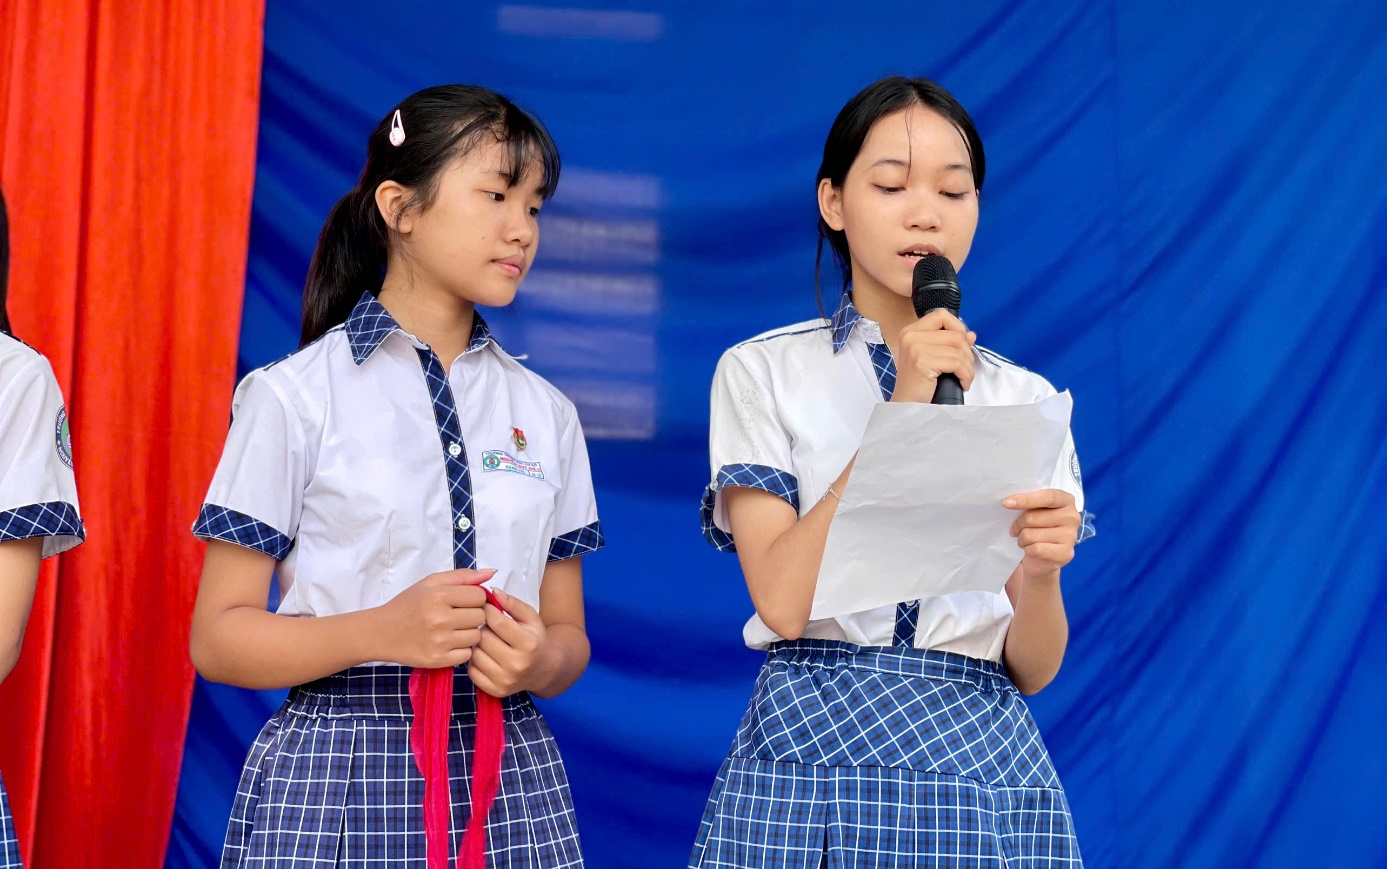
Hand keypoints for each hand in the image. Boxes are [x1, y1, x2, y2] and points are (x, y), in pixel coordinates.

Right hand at [374, 568, 492, 667]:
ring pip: (477, 636)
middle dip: (473, 615)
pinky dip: (462, 650)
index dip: (474, 598)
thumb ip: (462, 576)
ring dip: (469, 633)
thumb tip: (491, 573)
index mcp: (438, 596)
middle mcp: (440, 619)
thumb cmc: (408, 604)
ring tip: (453, 630)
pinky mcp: (438, 660)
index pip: (480, 597)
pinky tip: (449, 643)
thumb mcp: (431, 583)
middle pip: (481, 616)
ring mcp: (439, 642)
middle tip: (457, 616)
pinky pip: (467, 654)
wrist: (382, 632)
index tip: (463, 601)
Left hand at [468, 589, 549, 697]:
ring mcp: (505, 680)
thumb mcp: (531, 618)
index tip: (487, 607)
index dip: (488, 611)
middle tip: (489, 627)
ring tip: (488, 641)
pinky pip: (471, 670)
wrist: (544, 669)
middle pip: (483, 638)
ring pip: (475, 653)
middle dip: (484, 628)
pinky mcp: (495, 691)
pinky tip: (485, 656)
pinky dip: (475, 661)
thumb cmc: (535, 639)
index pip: (497, 622)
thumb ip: (513, 603)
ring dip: (478, 644)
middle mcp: (517, 665)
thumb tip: (493, 592)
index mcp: (528, 644)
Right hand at [889, 309, 976, 403]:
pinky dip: (966, 375)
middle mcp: (911, 335)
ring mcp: (915, 347)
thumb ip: (950, 343)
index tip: (963, 345)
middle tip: (965, 368)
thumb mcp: (933, 359)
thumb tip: (971, 335)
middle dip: (967, 352)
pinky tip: (962, 384)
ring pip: (958, 349)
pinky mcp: (922, 361)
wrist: (907, 405)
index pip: (941, 315)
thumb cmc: (919, 385)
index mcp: (911, 331)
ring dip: (968, 366)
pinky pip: (957, 363)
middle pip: (954, 334)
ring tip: (964, 378)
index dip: (958, 327)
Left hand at [1004, 490, 1080, 578]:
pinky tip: (1031, 549)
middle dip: (1018, 524)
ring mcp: (1071, 536)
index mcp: (1066, 500)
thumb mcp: (1036, 510)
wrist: (1045, 557)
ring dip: (1021, 539)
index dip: (1026, 499)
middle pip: (1033, 517)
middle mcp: (1072, 517)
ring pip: (1031, 535)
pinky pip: (1036, 549)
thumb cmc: (1038, 527)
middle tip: (1015, 529)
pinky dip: (1027, 549)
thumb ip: (1029, 502)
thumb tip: (1009, 501)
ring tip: (1024, 540)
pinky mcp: (1065, 554)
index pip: (1048, 497)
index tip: (1006, 503)